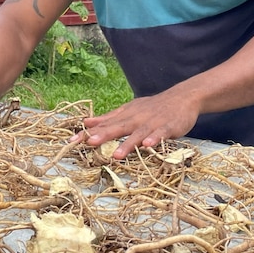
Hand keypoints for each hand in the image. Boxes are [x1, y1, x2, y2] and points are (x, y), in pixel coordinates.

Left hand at [71, 91, 200, 159]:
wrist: (182, 97)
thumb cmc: (152, 107)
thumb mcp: (128, 110)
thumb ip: (108, 118)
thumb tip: (86, 123)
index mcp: (126, 115)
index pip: (104, 124)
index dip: (88, 132)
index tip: (71, 141)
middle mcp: (136, 118)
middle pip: (118, 127)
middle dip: (104, 135)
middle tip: (89, 143)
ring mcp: (152, 123)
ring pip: (138, 134)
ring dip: (128, 144)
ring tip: (117, 155)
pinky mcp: (168, 127)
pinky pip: (160, 134)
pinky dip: (154, 139)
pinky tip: (148, 146)